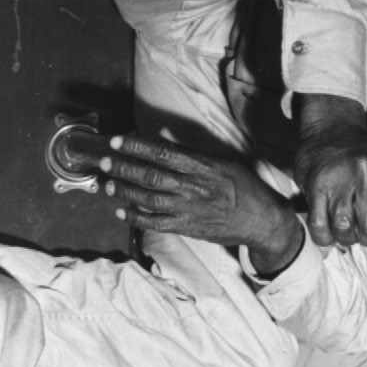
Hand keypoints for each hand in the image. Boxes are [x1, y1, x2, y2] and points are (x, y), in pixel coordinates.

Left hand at [99, 133, 303, 275]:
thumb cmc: (244, 188)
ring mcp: (189, 209)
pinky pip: (156, 223)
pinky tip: (121, 211)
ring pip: (148, 198)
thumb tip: (163, 139)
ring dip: (125, 191)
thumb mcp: (223, 162)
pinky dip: (136, 218)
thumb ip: (192, 153)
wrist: (261, 220)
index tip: (118, 140)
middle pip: (150, 175)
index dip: (137, 145)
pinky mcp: (187, 228)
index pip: (163, 152)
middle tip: (104, 161)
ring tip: (107, 184)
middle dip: (123, 167)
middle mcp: (193, 187)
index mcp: (202, 166)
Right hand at [294, 94, 366, 253]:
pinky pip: (319, 225)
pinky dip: (325, 237)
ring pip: (344, 228)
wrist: (330, 126)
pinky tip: (329, 233)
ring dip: (347, 238)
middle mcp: (365, 173)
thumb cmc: (362, 152)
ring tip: (348, 231)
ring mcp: (338, 180)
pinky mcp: (315, 186)